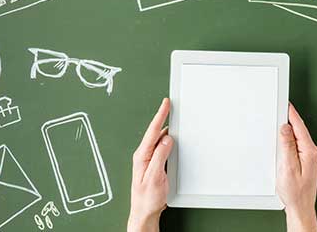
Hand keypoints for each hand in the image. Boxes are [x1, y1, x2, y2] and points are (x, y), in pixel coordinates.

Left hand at [128, 98, 173, 231]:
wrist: (144, 211)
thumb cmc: (147, 198)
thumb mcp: (155, 177)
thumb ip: (160, 157)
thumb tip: (167, 140)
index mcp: (142, 156)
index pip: (152, 131)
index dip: (160, 116)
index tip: (165, 104)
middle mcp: (144, 155)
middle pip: (156, 132)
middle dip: (164, 118)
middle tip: (172, 106)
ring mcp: (148, 159)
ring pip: (159, 140)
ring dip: (167, 131)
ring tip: (175, 120)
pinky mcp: (154, 164)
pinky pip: (162, 148)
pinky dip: (168, 142)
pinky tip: (173, 140)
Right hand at [277, 103, 316, 231]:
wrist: (300, 207)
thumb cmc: (295, 192)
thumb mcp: (287, 167)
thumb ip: (287, 146)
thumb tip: (285, 128)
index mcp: (309, 151)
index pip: (299, 126)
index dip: (291, 113)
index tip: (285, 103)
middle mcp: (311, 152)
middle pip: (299, 129)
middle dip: (289, 118)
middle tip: (280, 108)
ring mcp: (308, 157)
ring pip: (297, 137)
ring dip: (289, 129)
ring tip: (280, 120)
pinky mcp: (304, 161)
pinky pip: (296, 145)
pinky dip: (289, 139)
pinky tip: (283, 138)